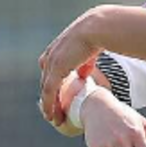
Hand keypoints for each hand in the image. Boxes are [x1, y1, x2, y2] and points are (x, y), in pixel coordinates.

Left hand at [39, 8, 104, 124]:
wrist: (97, 28)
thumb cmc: (99, 35)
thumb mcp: (89, 52)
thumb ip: (84, 65)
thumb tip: (83, 76)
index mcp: (57, 49)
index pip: (50, 70)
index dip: (53, 84)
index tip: (58, 96)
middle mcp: (51, 56)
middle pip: (46, 81)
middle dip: (50, 97)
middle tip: (54, 111)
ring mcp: (52, 63)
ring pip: (46, 89)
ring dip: (49, 105)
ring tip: (53, 118)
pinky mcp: (56, 70)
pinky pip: (50, 92)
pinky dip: (50, 105)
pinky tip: (52, 116)